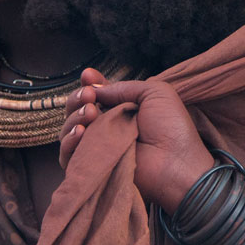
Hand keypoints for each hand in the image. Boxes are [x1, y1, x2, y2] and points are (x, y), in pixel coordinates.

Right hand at [58, 71, 211, 206]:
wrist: (176, 162)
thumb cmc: (171, 128)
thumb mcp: (154, 93)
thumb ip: (123, 87)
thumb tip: (95, 88)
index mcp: (121, 111)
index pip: (94, 96)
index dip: (88, 85)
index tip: (87, 76)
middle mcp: (106, 129)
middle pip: (76, 110)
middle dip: (77, 98)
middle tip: (89, 97)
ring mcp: (97, 149)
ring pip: (68, 130)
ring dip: (74, 116)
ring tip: (91, 113)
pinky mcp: (91, 168)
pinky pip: (67, 156)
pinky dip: (69, 141)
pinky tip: (80, 132)